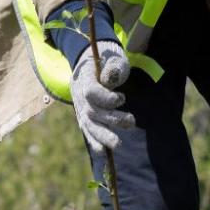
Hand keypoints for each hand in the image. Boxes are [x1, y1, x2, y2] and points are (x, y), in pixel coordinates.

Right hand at [70, 40, 133, 154]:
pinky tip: (104, 151)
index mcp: (84, 78)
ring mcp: (80, 107)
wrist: (90, 65)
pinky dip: (95, 142)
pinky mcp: (84, 117)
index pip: (91, 92)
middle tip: (131, 122)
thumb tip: (112, 78)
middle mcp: (79, 95)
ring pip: (89, 125)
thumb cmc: (106, 61)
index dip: (105, 97)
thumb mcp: (113, 58)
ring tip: (118, 144)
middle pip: (91, 111)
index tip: (121, 98)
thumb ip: (114, 68)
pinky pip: (87, 131)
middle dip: (111, 120)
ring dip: (103, 136)